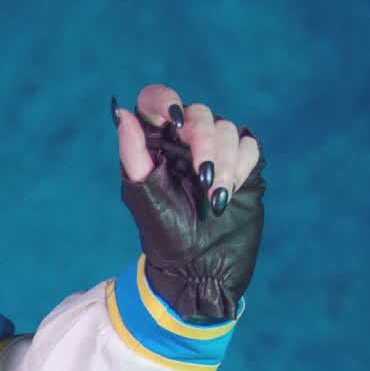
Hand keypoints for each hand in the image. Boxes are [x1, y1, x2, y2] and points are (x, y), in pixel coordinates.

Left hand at [112, 84, 265, 324]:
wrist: (202, 270)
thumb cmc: (165, 237)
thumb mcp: (143, 198)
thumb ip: (133, 155)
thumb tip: (120, 112)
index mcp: (155, 144)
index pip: (156, 100)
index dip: (165, 100)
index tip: (174, 120)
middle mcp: (184, 141)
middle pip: (199, 114)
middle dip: (204, 145)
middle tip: (203, 180)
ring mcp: (216, 151)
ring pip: (227, 129)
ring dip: (225, 164)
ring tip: (214, 200)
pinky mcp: (244, 165)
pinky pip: (249, 145)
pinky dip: (241, 167)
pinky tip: (228, 194)